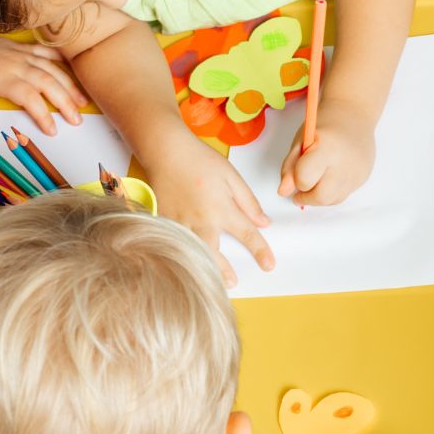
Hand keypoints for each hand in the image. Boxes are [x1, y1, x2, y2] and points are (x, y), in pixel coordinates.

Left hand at [0, 31, 87, 146]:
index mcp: (4, 78)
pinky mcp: (24, 48)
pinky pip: (48, 51)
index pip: (30, 98)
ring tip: (82, 102)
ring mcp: (23, 55)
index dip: (43, 114)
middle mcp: (18, 65)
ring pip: (52, 68)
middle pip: (48, 82)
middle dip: (65, 102)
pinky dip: (62, 60)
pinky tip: (74, 70)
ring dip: (69, 85)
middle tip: (76, 120)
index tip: (52, 130)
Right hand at [146, 140, 273, 284]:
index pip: (247, 235)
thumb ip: (248, 202)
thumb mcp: (231, 177)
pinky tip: (185, 264)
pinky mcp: (164, 222)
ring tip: (211, 280)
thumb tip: (264, 222)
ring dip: (203, 268)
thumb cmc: (199, 160)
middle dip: (225, 271)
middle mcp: (201, 220)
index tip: (269, 265)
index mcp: (222, 209)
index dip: (260, 251)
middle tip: (234, 282)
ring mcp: (180, 224)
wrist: (166, 152)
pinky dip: (181, 256)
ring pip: (193, 253)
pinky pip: (174, 244)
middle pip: (216, 253)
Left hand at [278, 106, 374, 205]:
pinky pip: (343, 195)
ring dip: (320, 196)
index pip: (305, 179)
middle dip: (307, 197)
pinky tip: (331, 175)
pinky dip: (332, 191)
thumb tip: (284, 192)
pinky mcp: (363, 178)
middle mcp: (345, 164)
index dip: (296, 179)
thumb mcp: (301, 139)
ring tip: (317, 178)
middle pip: (321, 197)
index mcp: (327, 149)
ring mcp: (357, 172)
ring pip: (333, 201)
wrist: (354, 114)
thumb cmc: (325, 124)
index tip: (295, 174)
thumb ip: (289, 166)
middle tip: (302, 188)